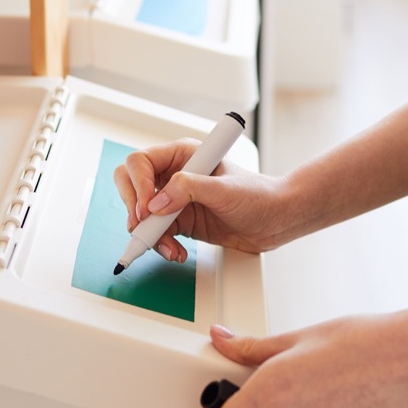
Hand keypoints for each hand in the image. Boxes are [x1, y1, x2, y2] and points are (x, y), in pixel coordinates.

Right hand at [112, 138, 289, 261]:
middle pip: (131, 185)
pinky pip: (156, 233)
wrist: (276, 220)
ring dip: (149, 234)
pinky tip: (177, 252)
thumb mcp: (224, 189)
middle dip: (134, 208)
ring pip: (141, 214)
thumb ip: (189, 190)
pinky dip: (161, 245)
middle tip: (144, 227)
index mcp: (183, 155)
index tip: (147, 208)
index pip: (142, 162)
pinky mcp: (179, 221)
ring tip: (169, 248)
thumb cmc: (258, 195)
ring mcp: (175, 200)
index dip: (139, 184)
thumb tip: (157, 202)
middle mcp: (174, 175)